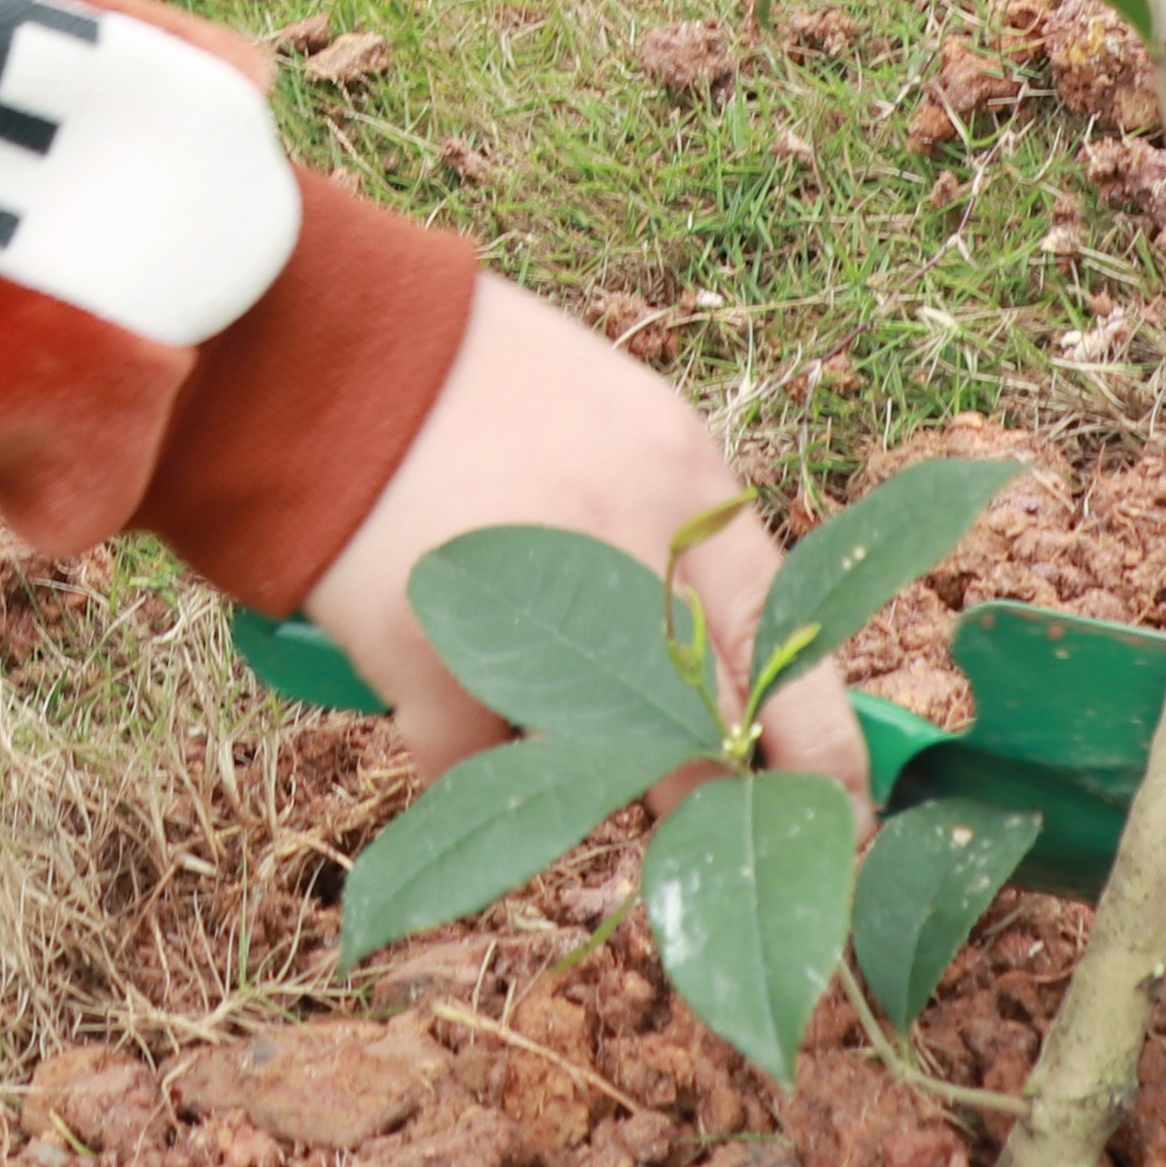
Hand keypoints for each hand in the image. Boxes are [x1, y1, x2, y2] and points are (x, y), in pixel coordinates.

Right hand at [304, 275, 870, 790]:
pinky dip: (469, 760)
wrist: (319, 343)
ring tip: (550, 725)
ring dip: (590, 773)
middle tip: (706, 822)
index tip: (846, 819)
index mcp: (683, 483)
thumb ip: (677, 525)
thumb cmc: (475, 374)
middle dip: (714, 794)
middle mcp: (622, 554)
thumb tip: (733, 655)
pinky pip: (478, 769)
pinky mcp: (428, 664)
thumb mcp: (617, 421)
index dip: (828, 758)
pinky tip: (446, 706)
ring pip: (599, 768)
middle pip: (710, 737)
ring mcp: (525, 616)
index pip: (792, 648)